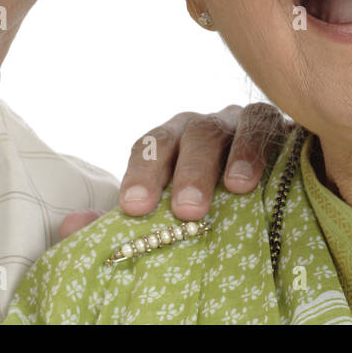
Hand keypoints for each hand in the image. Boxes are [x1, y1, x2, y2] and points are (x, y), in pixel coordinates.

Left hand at [118, 103, 289, 220]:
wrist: (273, 194)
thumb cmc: (210, 202)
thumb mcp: (167, 211)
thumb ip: (121, 219)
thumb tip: (70, 228)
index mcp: (172, 141)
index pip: (150, 146)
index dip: (142, 172)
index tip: (133, 206)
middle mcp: (205, 127)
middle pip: (191, 136)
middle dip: (187, 170)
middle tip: (186, 209)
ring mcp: (243, 124)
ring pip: (233, 128)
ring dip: (232, 157)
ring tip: (233, 189)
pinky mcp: (281, 129)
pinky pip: (270, 129)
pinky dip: (263, 149)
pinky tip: (261, 175)